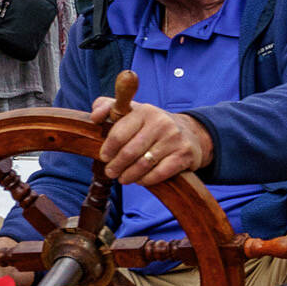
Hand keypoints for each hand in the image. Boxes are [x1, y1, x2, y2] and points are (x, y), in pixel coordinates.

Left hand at [89, 99, 212, 185]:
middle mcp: (161, 122)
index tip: (104, 157)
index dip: (108, 149)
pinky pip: (159, 173)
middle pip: (129, 152)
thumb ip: (107, 106)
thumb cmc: (153, 125)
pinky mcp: (184, 155)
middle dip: (116, 166)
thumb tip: (96, 116)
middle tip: (111, 172)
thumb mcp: (132, 110)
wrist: (191, 134)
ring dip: (129, 175)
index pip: (118, 134)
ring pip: (143, 164)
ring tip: (123, 178)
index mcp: (145, 111)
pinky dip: (146, 180)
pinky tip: (140, 180)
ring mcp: (174, 139)